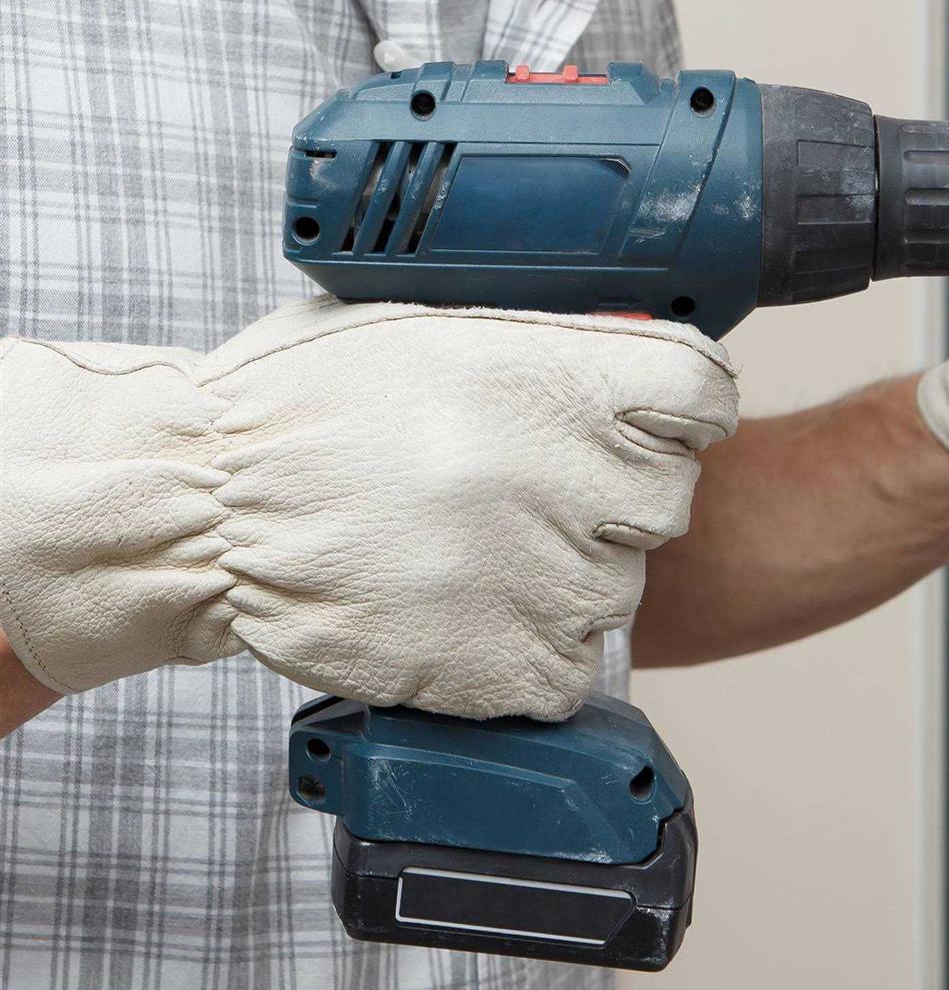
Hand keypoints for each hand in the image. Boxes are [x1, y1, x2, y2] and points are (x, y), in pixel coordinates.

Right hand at [0, 296, 737, 717]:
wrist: (203, 507)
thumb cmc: (302, 403)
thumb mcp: (428, 322)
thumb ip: (538, 335)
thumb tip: (621, 339)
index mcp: (560, 377)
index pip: (703, 393)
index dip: (678, 407)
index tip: (652, 418)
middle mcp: (568, 475)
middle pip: (666, 495)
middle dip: (611, 493)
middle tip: (527, 488)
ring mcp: (544, 576)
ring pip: (619, 587)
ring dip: (563, 572)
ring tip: (468, 548)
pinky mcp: (506, 665)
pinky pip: (570, 667)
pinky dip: (530, 649)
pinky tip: (466, 611)